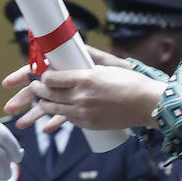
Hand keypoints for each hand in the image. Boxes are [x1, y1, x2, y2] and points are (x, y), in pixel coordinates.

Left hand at [4, 64, 163, 131]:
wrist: (148, 104)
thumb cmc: (130, 82)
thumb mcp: (106, 66)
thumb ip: (86, 62)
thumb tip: (71, 56)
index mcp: (85, 78)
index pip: (52, 78)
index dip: (42, 77)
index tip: (39, 75)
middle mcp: (82, 96)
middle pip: (49, 94)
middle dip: (37, 91)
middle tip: (33, 87)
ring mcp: (84, 112)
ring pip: (54, 109)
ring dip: (42, 105)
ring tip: (39, 102)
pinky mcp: (89, 123)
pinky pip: (68, 119)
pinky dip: (60, 116)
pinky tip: (56, 114)